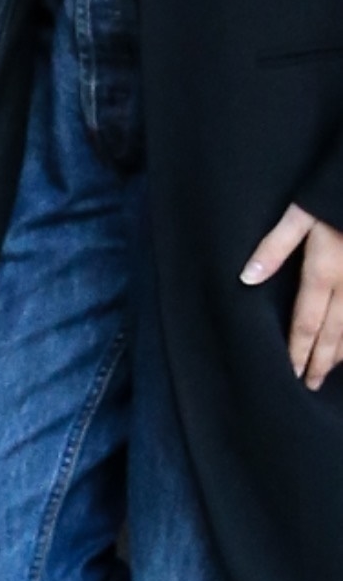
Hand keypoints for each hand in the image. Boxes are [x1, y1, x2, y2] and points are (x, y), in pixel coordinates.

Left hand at [241, 203, 342, 387]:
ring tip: (329, 371)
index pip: (306, 323)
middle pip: (333, 334)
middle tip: (309, 385)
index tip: (291, 375)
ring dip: (342, 352)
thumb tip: (246, 278)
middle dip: (320, 362)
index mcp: (323, 272)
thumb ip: (274, 247)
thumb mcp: (299, 214)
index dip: (298, 352)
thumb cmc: (333, 195)